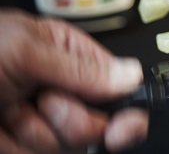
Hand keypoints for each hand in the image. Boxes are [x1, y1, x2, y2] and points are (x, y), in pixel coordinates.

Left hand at [0, 9, 147, 153]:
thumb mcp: (22, 50)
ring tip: (10, 113)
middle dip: (74, 119)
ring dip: (40, 134)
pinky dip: (22, 148)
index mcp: (66, 54)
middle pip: (100, 118)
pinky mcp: (26, 144)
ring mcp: (43, 118)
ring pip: (73, 143)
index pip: (116, 81)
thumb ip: (80, 66)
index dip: (125, 104)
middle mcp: (60, 86)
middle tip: (45, 103)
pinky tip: (4, 132)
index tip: (124, 124)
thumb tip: (130, 75)